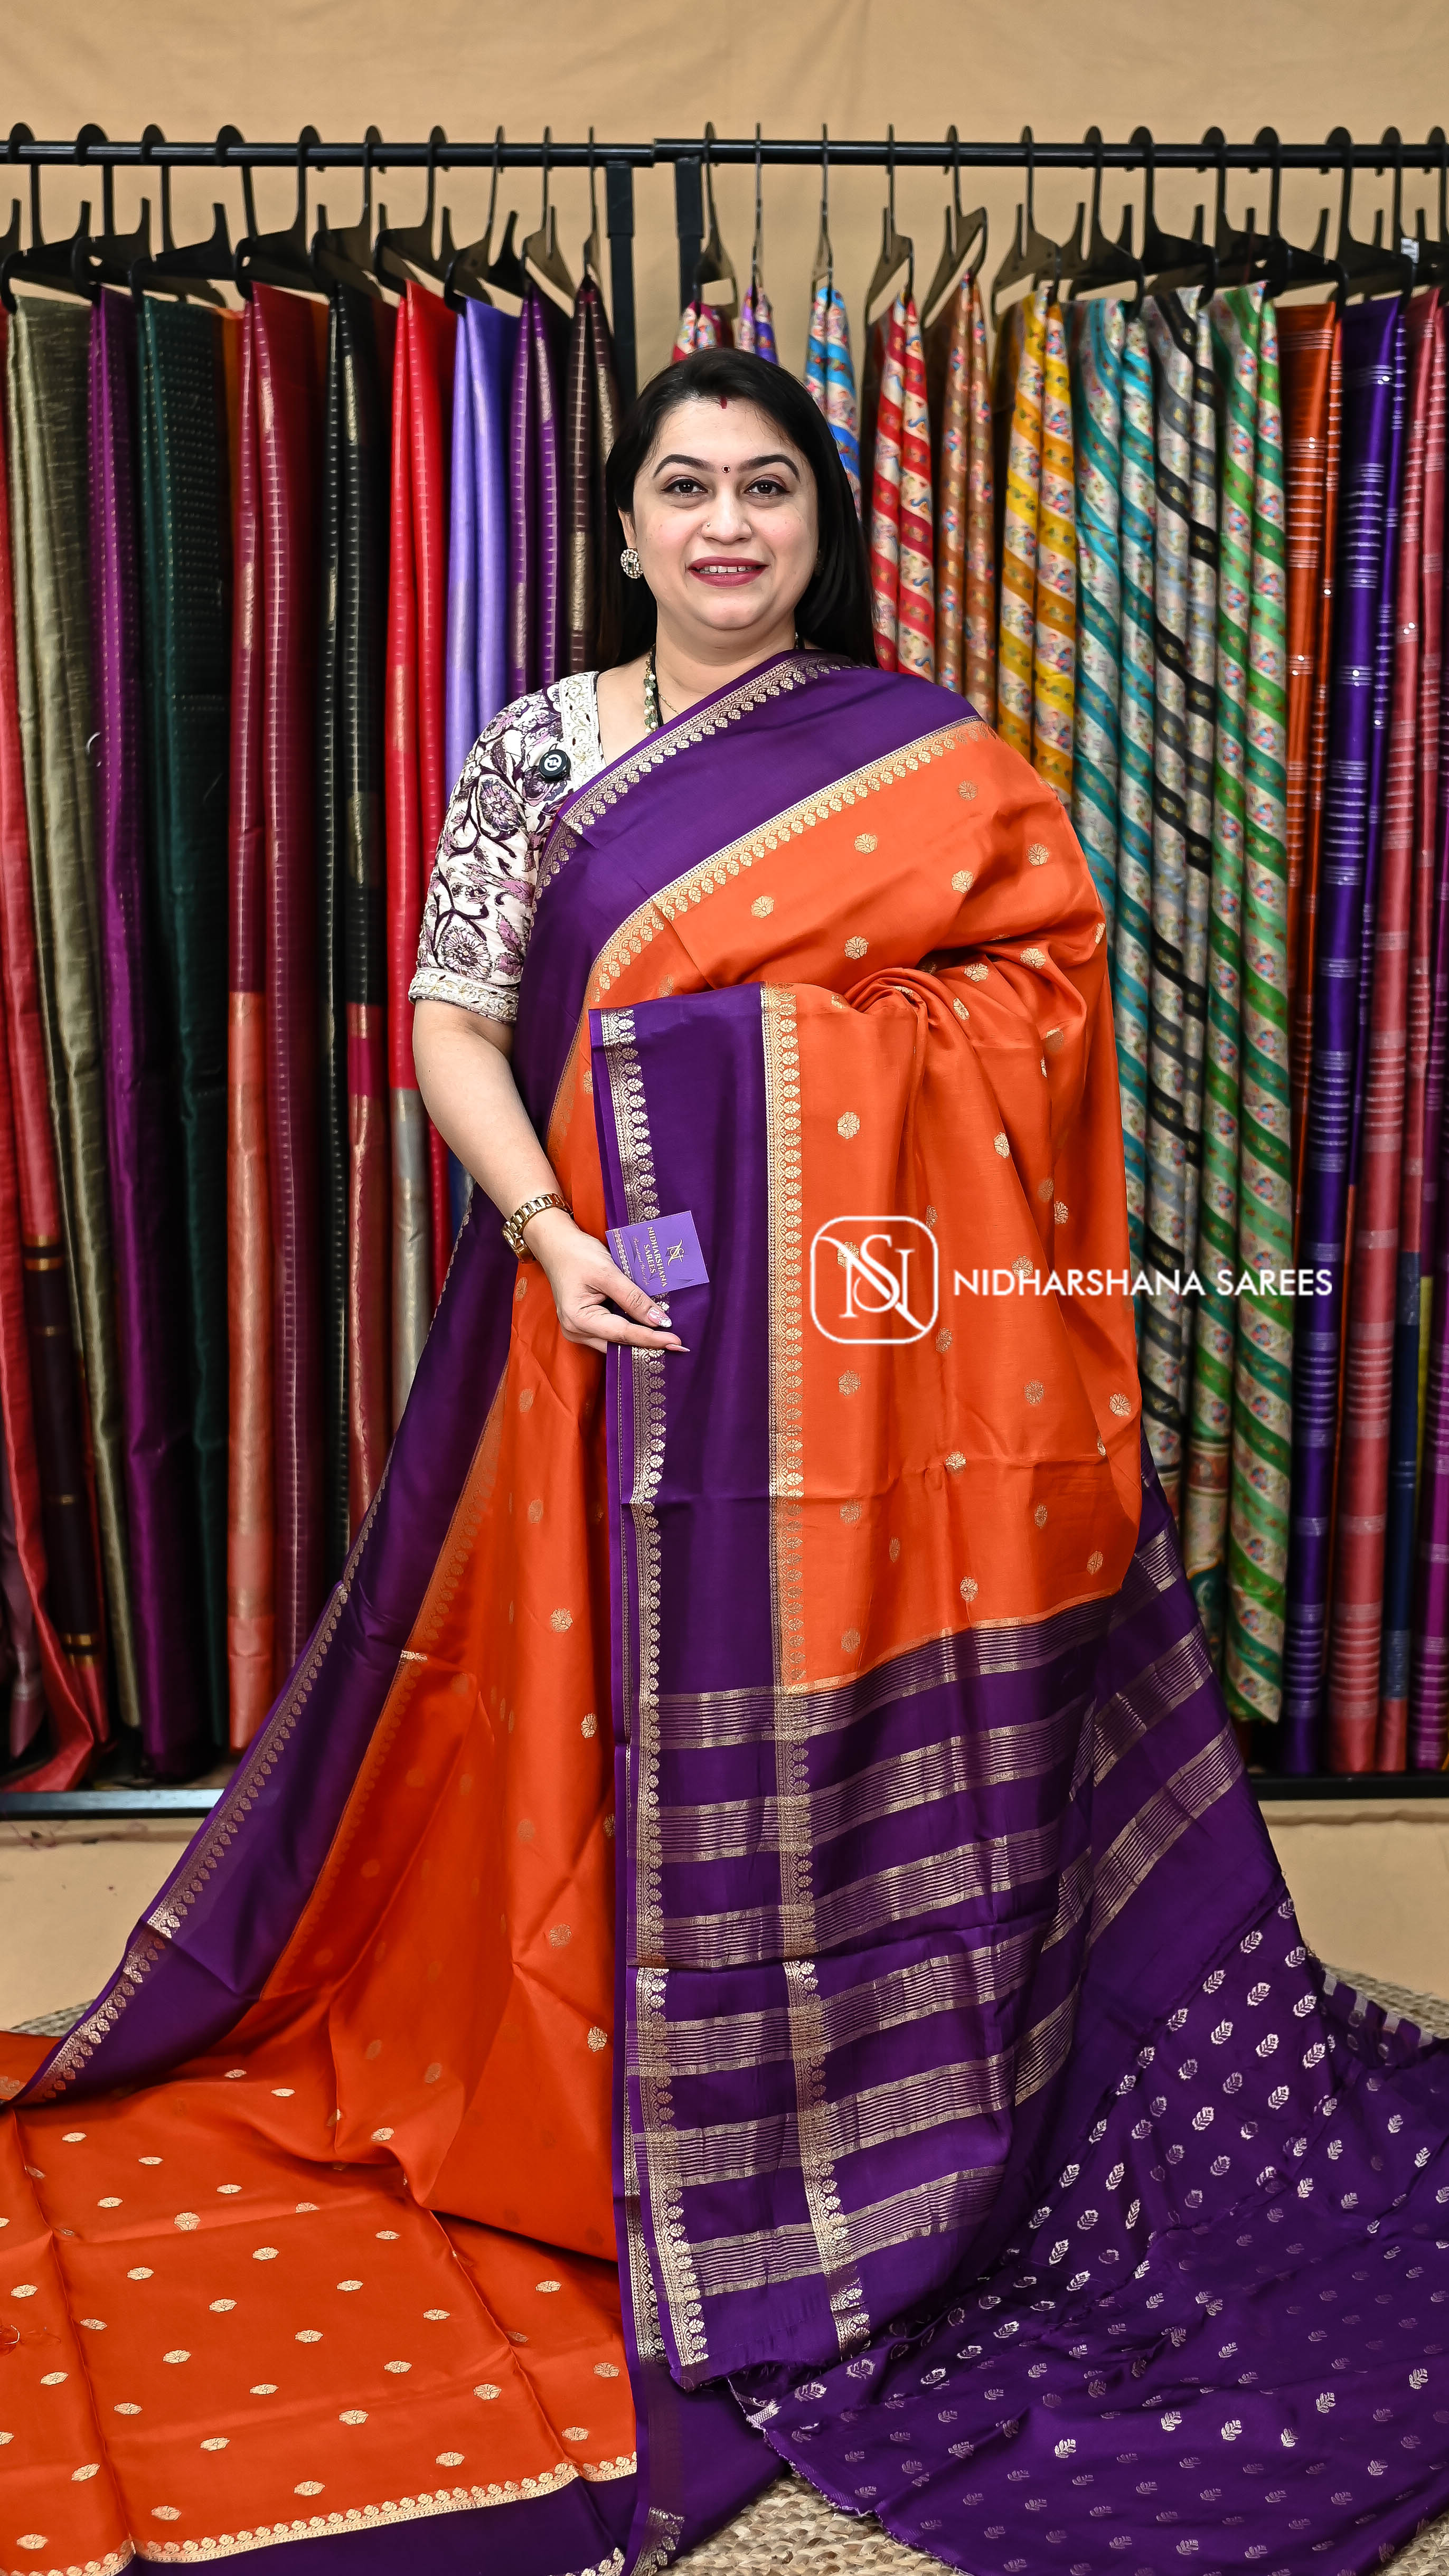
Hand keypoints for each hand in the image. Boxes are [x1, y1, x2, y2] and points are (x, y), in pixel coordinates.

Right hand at [526, 1209, 685, 1356]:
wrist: (557, 1245)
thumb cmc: (578, 1254)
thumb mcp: (608, 1272)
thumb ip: (633, 1298)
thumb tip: (660, 1320)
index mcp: (578, 1319)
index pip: (622, 1334)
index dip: (651, 1339)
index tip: (676, 1342)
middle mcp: (576, 1331)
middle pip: (619, 1344)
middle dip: (647, 1345)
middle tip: (678, 1346)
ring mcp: (578, 1330)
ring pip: (615, 1343)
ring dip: (639, 1340)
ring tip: (668, 1339)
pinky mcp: (584, 1325)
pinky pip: (610, 1335)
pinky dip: (629, 1332)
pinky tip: (649, 1330)